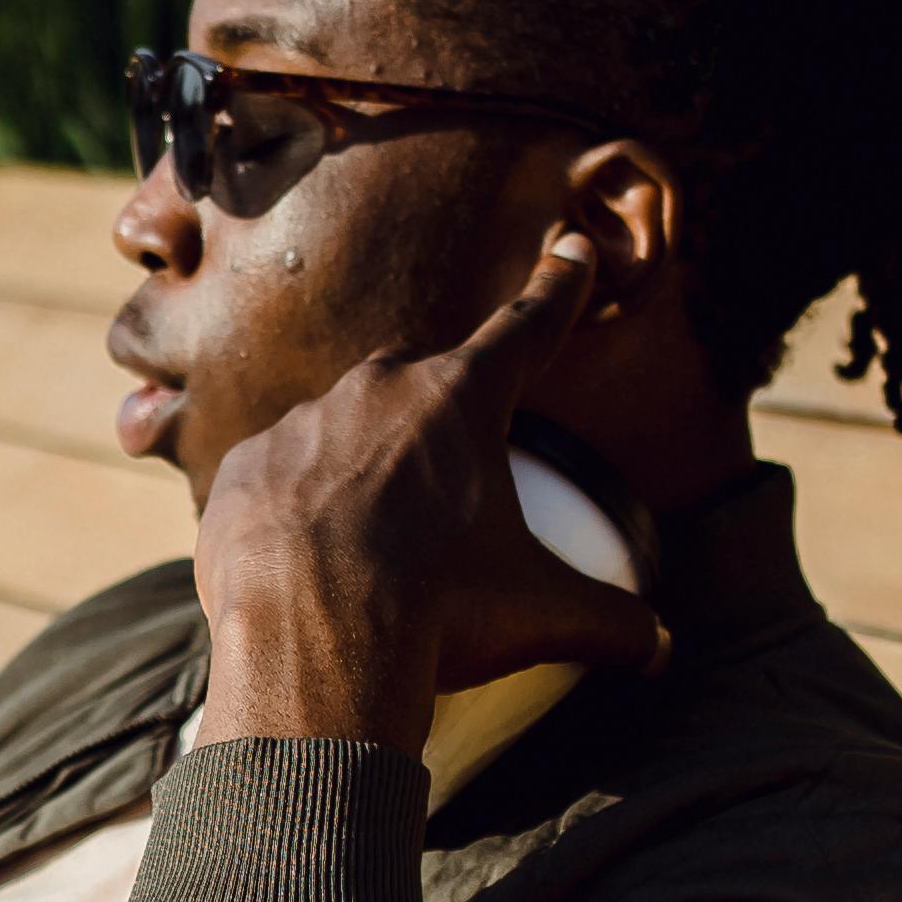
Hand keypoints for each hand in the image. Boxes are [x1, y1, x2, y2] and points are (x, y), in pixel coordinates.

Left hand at [190, 234, 671, 758]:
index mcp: (460, 402)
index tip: (572, 252)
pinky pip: (276, 479)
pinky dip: (295, 513)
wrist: (307, 647)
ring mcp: (299, 426)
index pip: (527, 329)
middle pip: (421, 384)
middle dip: (437, 421)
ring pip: (340, 433)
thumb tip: (661, 649)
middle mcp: (376, 393)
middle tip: (445, 492)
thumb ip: (610, 622)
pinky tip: (309, 567)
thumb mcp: (540, 615)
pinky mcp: (240, 472)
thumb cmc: (436, 613)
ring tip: (371, 556)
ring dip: (359, 476)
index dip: (557, 291)